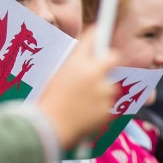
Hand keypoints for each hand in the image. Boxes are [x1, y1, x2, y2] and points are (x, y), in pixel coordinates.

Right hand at [37, 31, 119, 148]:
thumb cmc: (49, 100)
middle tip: (98, 71)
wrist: (49, 127)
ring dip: (103, 89)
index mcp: (78, 62)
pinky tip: (85, 112)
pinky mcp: (108, 109)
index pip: (95, 38)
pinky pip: (109, 103)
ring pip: (111, 84)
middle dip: (108, 62)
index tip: (101, 35)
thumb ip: (76, 61)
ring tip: (84, 101)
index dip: (100, 38)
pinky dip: (101, 107)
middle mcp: (94, 73)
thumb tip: (88, 48)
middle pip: (113, 58)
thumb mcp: (58, 73)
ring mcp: (103, 92)